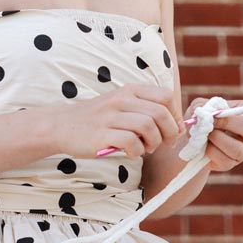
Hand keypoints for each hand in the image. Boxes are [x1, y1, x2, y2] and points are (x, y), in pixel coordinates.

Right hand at [41, 84, 183, 160]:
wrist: (62, 125)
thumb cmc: (98, 119)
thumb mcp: (122, 105)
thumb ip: (148, 110)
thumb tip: (180, 126)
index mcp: (130, 90)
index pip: (166, 96)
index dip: (175, 116)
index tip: (170, 130)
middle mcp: (121, 99)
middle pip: (161, 113)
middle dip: (169, 133)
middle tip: (163, 144)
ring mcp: (110, 116)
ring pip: (148, 127)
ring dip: (153, 143)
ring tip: (146, 148)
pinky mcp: (101, 134)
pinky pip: (131, 142)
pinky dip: (136, 151)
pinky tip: (130, 152)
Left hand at [201, 99, 242, 172]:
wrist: (190, 140)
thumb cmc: (200, 119)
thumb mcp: (199, 106)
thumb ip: (203, 106)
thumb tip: (207, 114)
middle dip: (228, 122)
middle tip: (212, 121)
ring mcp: (242, 150)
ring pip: (237, 148)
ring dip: (217, 139)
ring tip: (207, 135)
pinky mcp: (230, 164)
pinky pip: (224, 160)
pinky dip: (210, 151)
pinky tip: (205, 147)